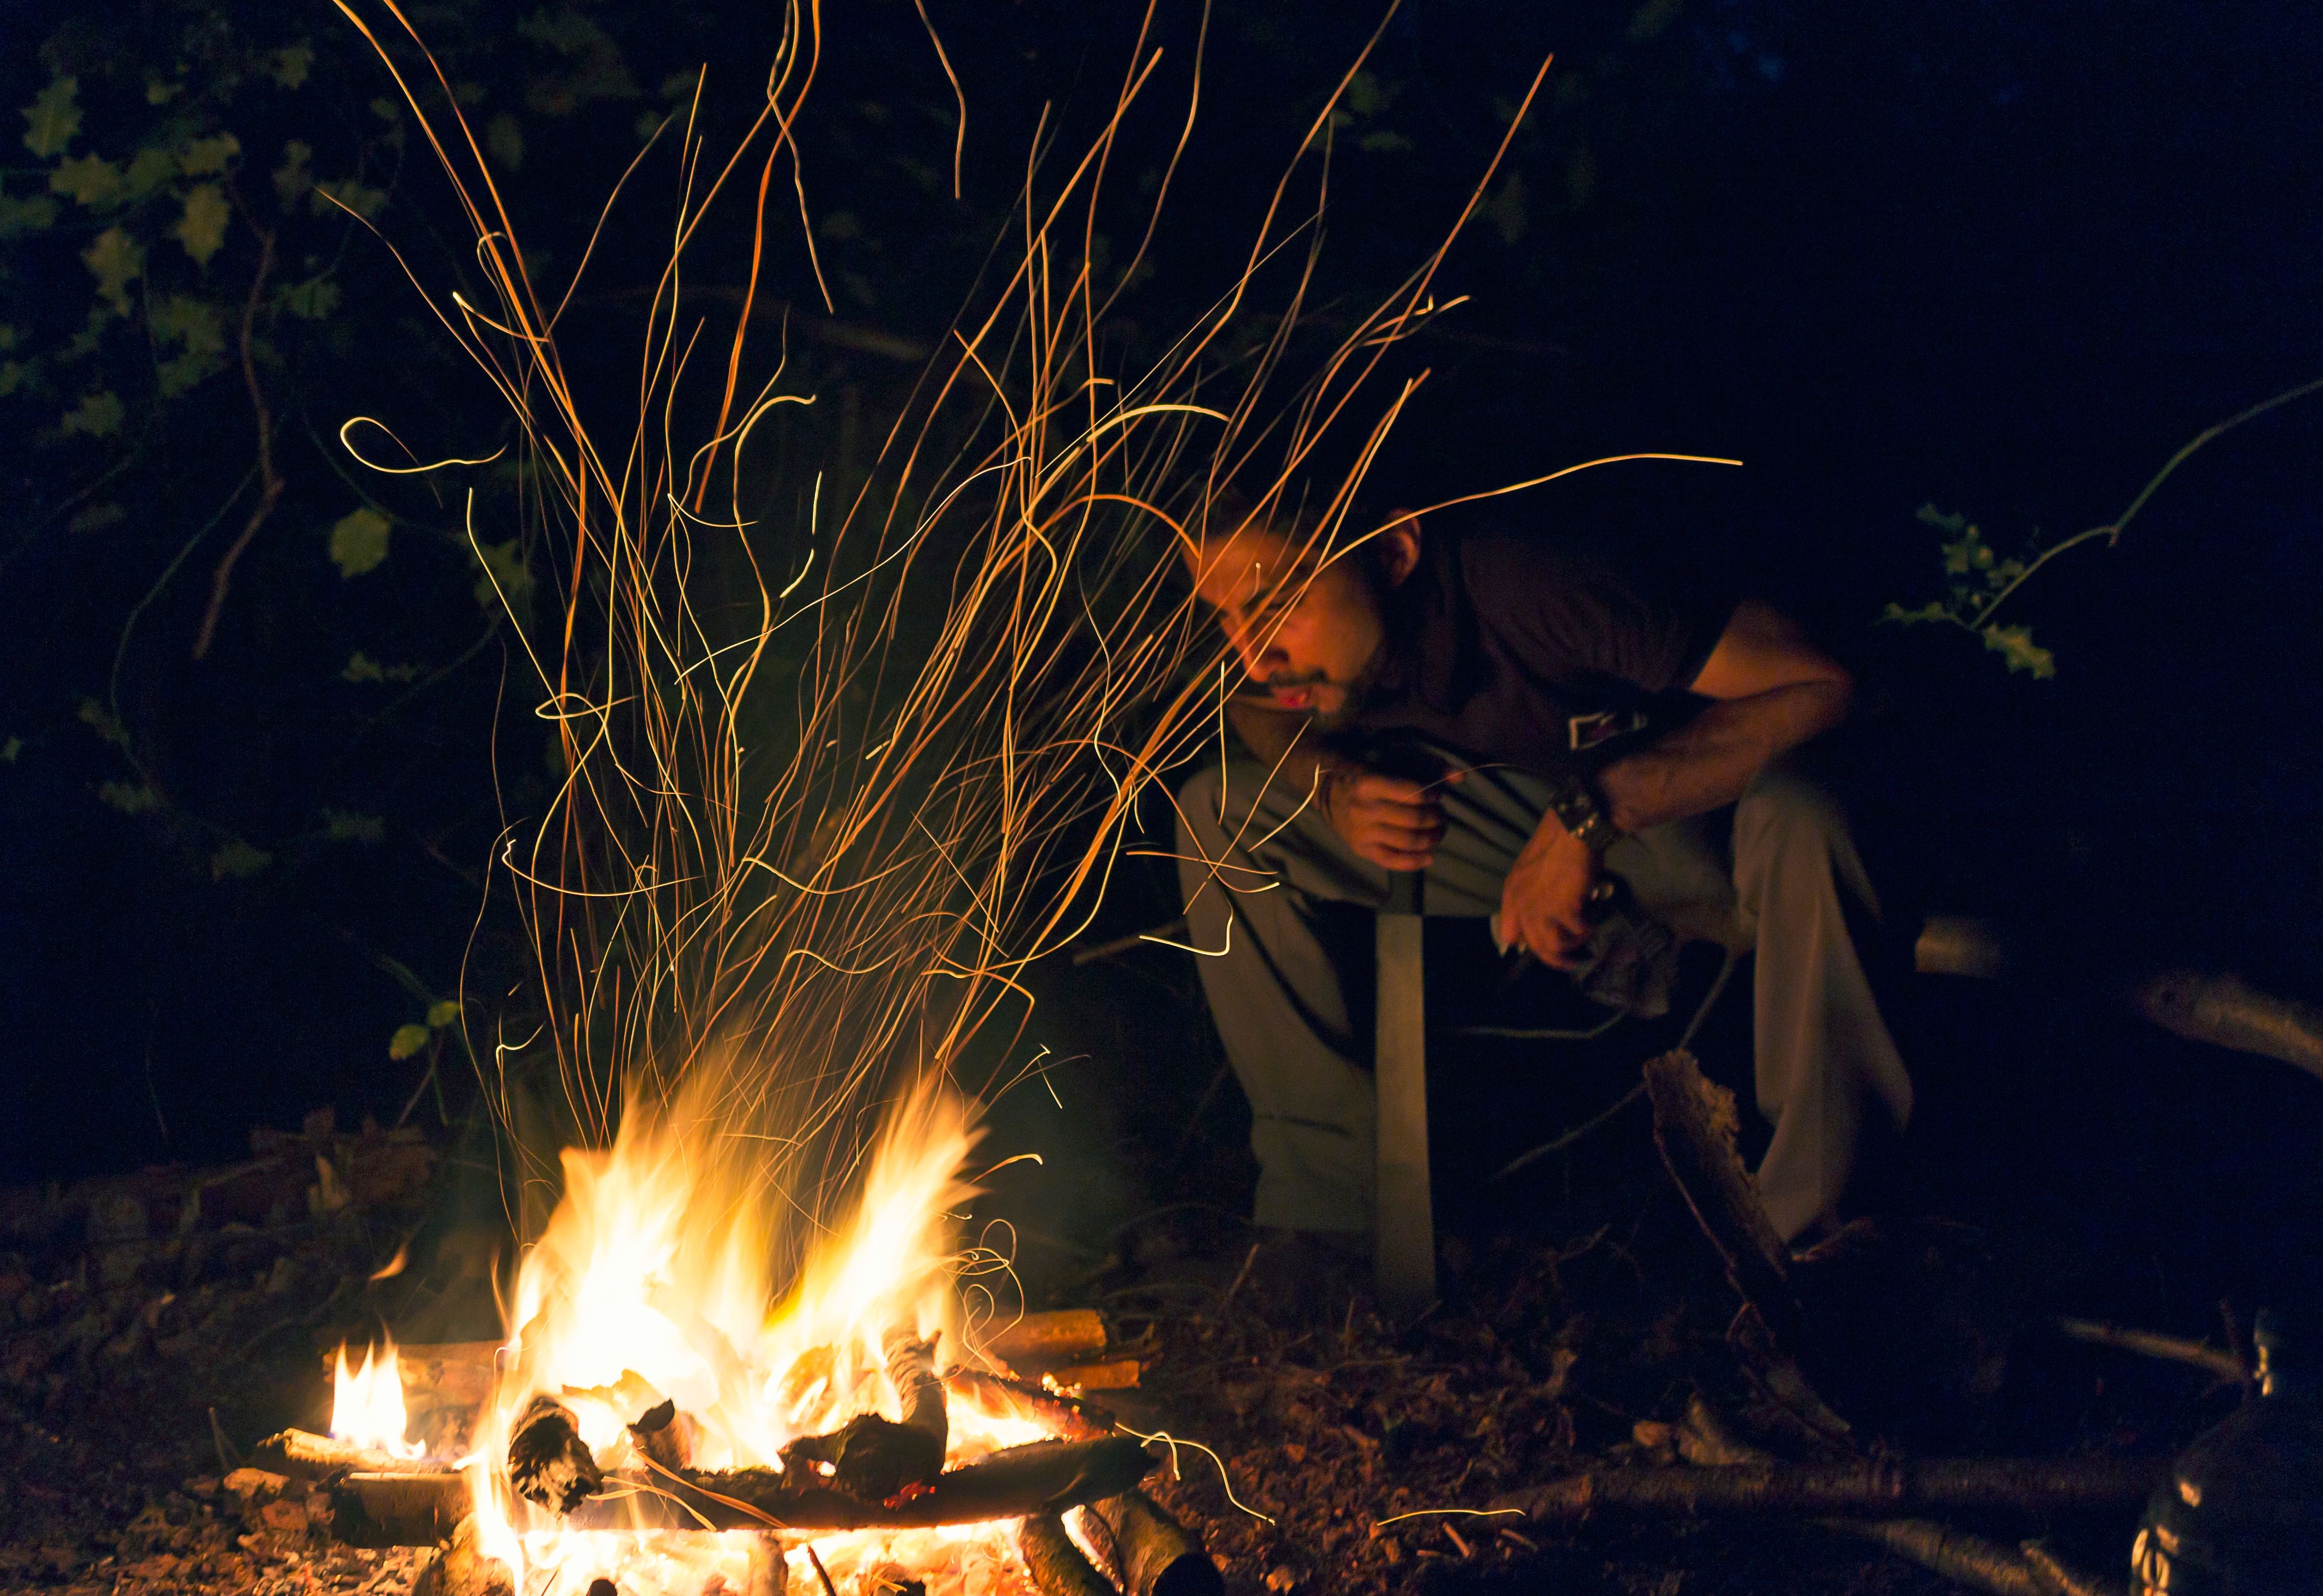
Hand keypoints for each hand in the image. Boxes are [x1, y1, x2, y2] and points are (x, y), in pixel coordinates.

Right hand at [1320, 763, 1451, 870]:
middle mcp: (1362, 809)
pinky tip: (1429, 857)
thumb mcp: (1392, 753)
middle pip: (1414, 819)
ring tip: (1438, 831)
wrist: (1325, 784)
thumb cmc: (1365, 764)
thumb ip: (1428, 762)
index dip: (1433, 794)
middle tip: (1440, 813)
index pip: (1414, 793)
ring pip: (1407, 841)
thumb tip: (1461, 777)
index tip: (1437, 793)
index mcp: (1368, 781)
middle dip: (1436, 817)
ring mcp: (1360, 831)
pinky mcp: (1360, 848)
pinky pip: (1391, 861)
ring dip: (1431, 838)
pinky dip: (1414, 862)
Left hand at [1499, 816, 1600, 968]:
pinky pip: (1577, 932)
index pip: (1508, 934)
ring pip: (1555, 947)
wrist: (1571, 831)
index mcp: (1512, 895)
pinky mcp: (1564, 911)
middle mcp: (1523, 907)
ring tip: (1585, 937)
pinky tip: (1594, 920)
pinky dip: (1588, 929)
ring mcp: (1542, 910)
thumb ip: (1531, 895)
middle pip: (1536, 947)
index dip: (1526, 944)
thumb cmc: (1555, 845)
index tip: (1542, 948)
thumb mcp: (1531, 870)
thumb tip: (1543, 918)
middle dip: (1555, 959)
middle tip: (1572, 961)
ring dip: (1573, 946)